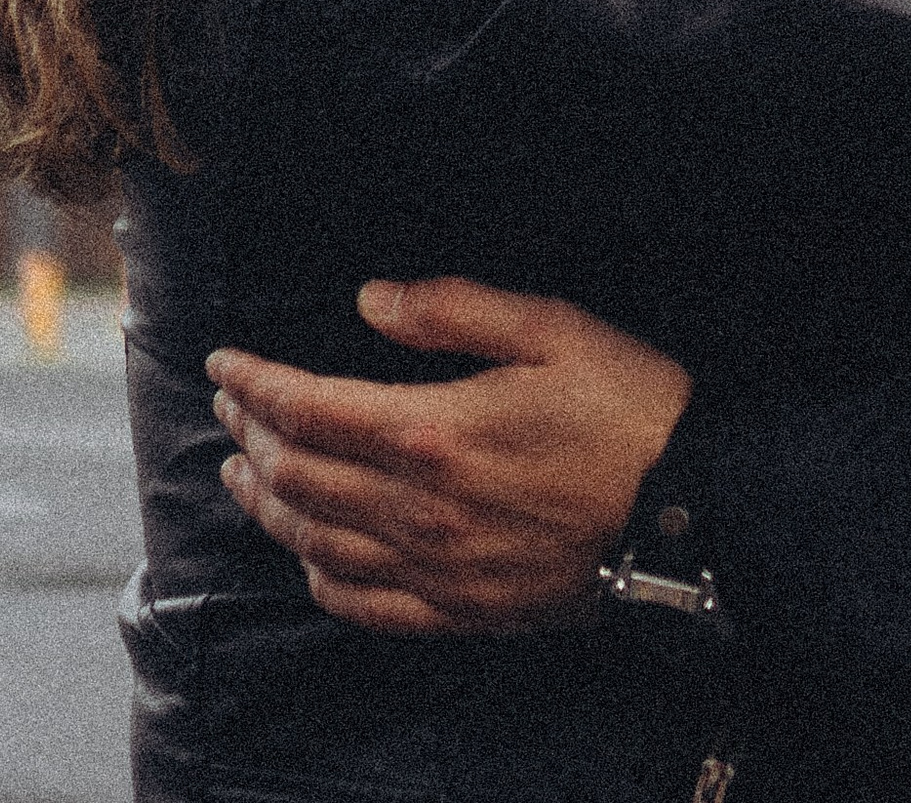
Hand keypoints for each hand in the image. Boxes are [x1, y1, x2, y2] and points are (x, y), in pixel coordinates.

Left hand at [209, 279, 690, 636]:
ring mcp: (436, 569)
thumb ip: (453, 311)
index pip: (310, 408)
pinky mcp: (460, 611)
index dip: (256, 384)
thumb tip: (372, 299)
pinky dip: (318, 576)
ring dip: (267, 504)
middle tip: (230, 405)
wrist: (687, 511)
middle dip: (251, 435)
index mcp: (436, 430)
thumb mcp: (550, 329)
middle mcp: (421, 509)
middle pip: (299, 476)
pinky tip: (306, 555)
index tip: (223, 362)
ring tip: (241, 473)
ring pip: (316, 541)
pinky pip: (364, 605)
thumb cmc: (626, 409)